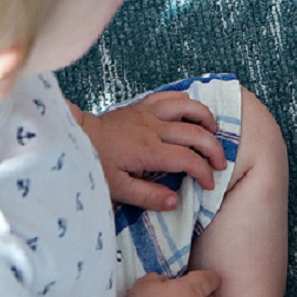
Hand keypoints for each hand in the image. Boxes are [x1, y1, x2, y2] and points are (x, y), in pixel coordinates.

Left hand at [79, 92, 225, 210]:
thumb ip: (147, 196)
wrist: (75, 138)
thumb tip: (175, 201)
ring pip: (188, 107)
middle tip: (220, 164)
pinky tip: (192, 111)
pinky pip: (170, 96)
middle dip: (214, 149)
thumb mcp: (117, 189)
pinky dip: (186, 101)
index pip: (187, 160)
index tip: (208, 184)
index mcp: (148, 151)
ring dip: (206, 118)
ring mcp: (148, 113)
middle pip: (195, 133)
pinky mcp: (142, 105)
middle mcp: (153, 128)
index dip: (204, 172)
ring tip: (213, 132)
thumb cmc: (95, 164)